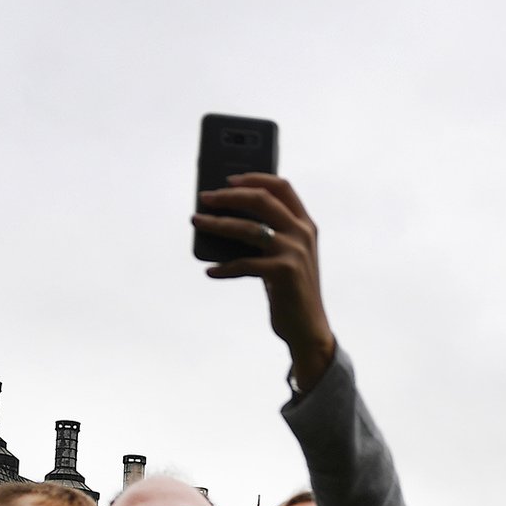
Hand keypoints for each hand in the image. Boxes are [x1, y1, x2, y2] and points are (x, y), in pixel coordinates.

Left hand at [192, 173, 334, 388]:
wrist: (308, 328)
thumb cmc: (290, 291)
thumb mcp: (287, 257)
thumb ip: (269, 235)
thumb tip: (226, 219)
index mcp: (306, 225)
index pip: (282, 187)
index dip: (255, 177)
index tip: (228, 179)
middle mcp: (302, 233)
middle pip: (261, 199)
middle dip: (229, 196)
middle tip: (204, 198)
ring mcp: (294, 251)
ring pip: (247, 228)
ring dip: (217, 224)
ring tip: (197, 223)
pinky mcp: (283, 272)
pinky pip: (243, 263)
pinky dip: (224, 267)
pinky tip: (211, 271)